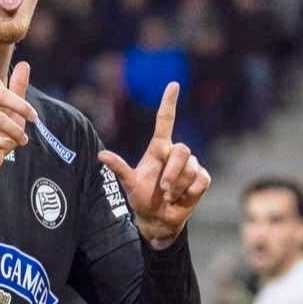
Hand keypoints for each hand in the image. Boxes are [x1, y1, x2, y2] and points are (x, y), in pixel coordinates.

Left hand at [99, 82, 209, 246]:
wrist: (158, 219)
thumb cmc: (142, 198)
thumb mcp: (129, 184)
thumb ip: (119, 168)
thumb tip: (100, 155)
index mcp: (158, 149)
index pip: (165, 120)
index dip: (169, 102)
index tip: (173, 84)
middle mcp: (175, 153)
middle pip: (182, 150)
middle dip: (173, 172)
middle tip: (163, 189)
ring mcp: (190, 165)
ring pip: (192, 168)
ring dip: (179, 186)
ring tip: (169, 196)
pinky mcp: (202, 178)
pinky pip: (201, 180)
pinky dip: (190, 193)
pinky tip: (182, 197)